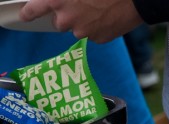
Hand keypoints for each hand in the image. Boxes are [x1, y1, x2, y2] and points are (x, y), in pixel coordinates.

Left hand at [19, 0, 143, 42]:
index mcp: (57, 0)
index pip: (33, 10)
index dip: (29, 12)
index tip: (26, 15)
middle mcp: (68, 19)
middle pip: (60, 23)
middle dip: (68, 16)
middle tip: (82, 5)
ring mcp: (84, 32)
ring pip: (79, 29)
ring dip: (85, 21)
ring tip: (99, 9)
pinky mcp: (99, 39)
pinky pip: (95, 35)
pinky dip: (99, 28)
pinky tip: (107, 17)